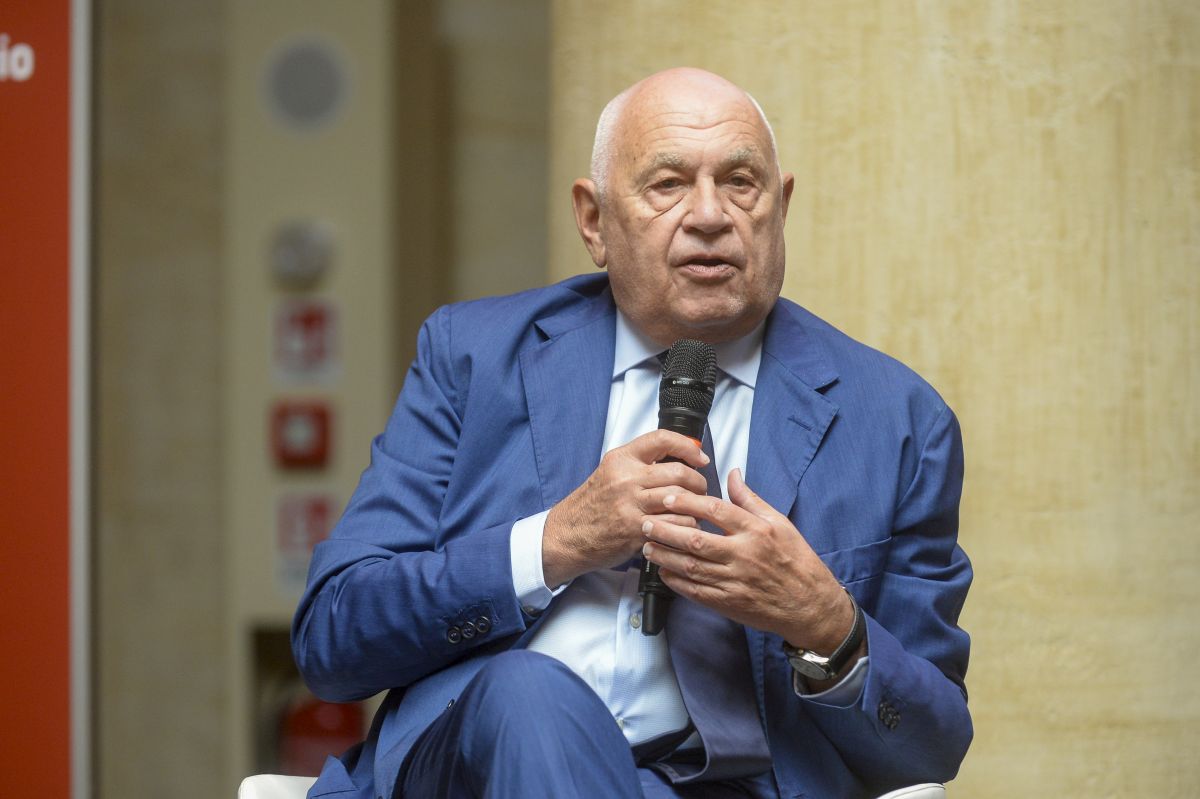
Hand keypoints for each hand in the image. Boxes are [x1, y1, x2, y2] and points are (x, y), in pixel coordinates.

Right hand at [542, 429, 711, 587]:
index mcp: (621, 459)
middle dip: (698, 482)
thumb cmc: (593, 505)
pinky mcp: (636, 529)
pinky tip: (682, 527)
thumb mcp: (611, 472)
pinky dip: (685, 525)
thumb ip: (640, 463)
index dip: (688, 447)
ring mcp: (631, 504)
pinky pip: (675, 523)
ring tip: (694, 509)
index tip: (700, 458)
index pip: (662, 439)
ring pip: (681, 499)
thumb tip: (679, 457)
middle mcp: (626, 478)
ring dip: (695, 506)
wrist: (568, 534)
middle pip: (679, 472)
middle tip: (700, 490)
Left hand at [641, 468, 858, 658]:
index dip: (688, 501)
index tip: (667, 496)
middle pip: (696, 540)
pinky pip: (696, 591)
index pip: (716, 510)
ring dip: (665, 556)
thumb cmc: (795, 560)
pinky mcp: (729, 603)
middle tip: (646, 521)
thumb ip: (750, 499)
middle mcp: (744, 555)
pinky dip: (676, 582)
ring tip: (647, 546)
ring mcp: (735, 581)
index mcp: (757, 531)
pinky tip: (663, 572)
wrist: (809, 605)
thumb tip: (732, 473)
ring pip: (690, 567)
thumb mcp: (780, 523)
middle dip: (666, 529)